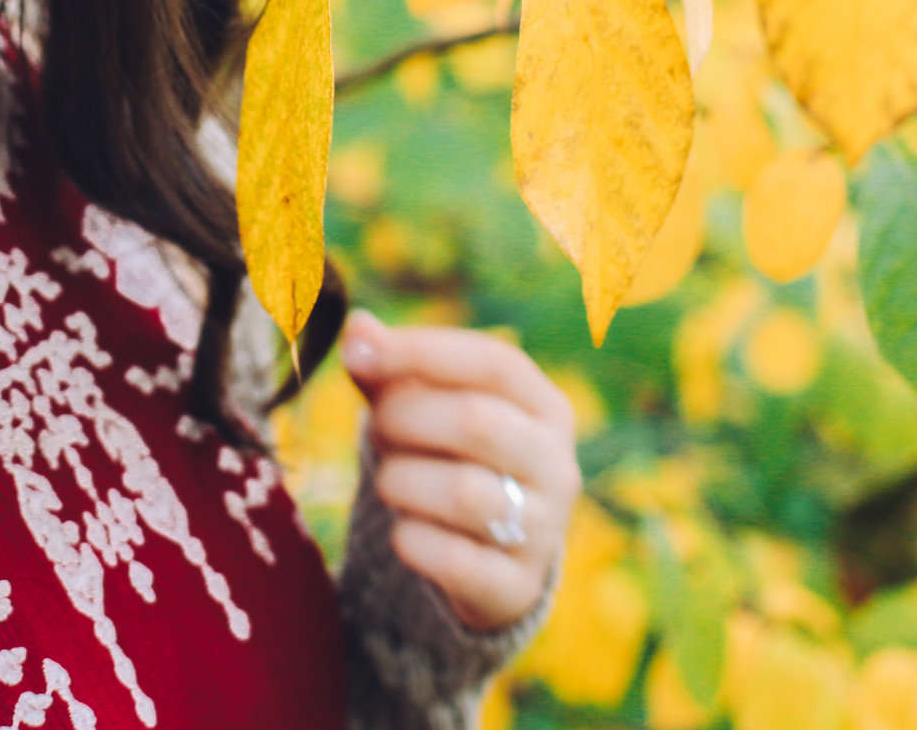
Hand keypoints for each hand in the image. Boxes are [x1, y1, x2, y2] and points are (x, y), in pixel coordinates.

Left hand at [341, 308, 579, 631]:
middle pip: (478, 420)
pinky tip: (404, 533)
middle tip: (376, 428)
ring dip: (402, 481)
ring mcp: (546, 530)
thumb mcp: (422, 411)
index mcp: (545, 407)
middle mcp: (558, 465)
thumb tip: (358, 329)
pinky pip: (456, 561)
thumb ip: (389, 371)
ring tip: (390, 481)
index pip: (495, 361)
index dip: (424, 351)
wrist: (482, 564)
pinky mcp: (517, 587)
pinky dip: (412, 542)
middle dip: (405, 420)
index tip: (361, 352)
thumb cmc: (446, 461)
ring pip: (465, 492)